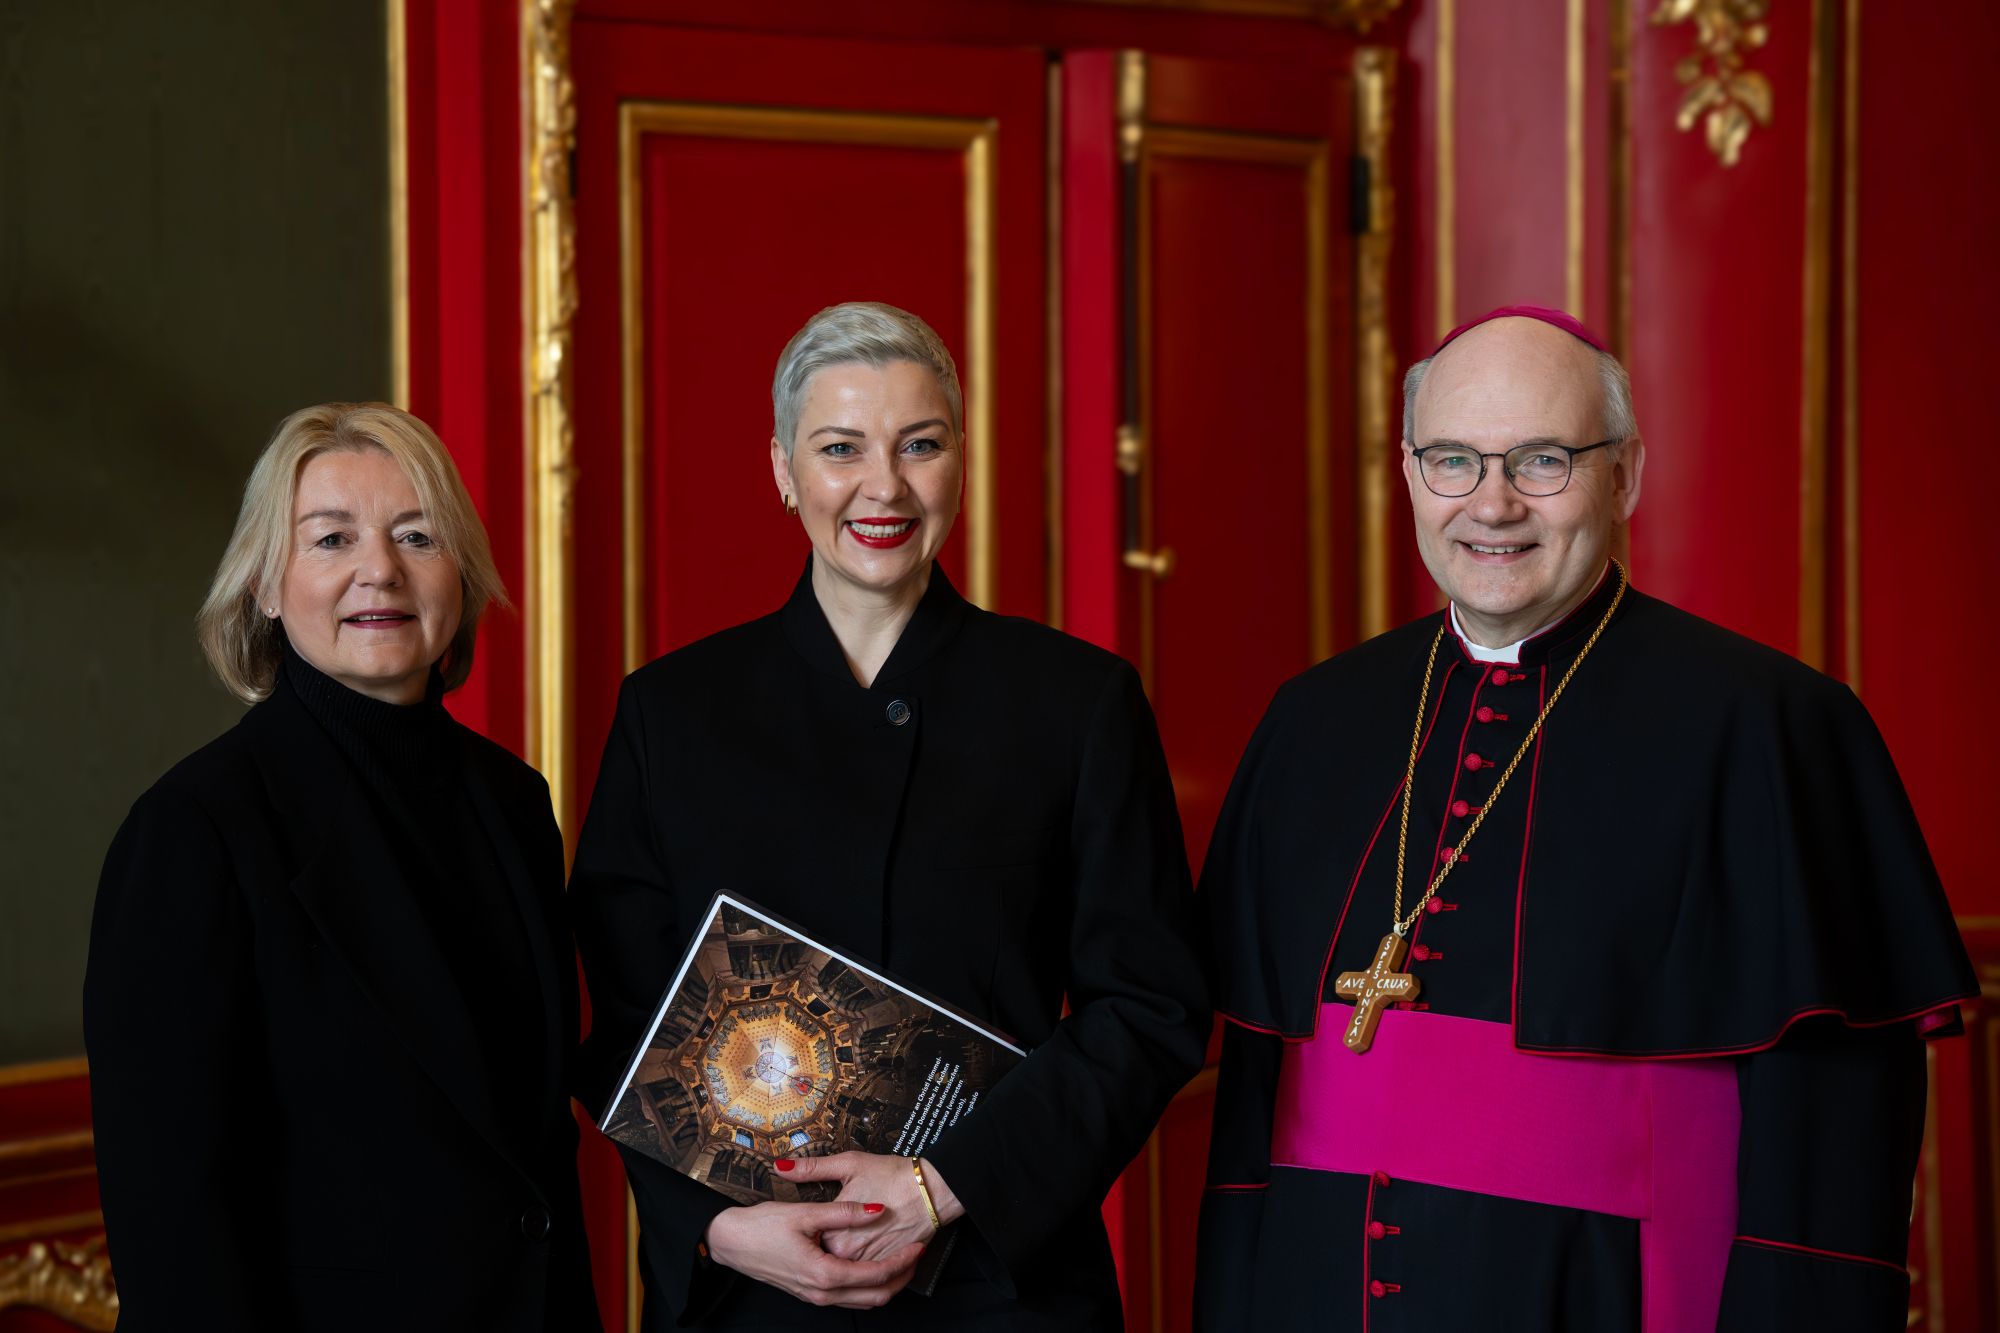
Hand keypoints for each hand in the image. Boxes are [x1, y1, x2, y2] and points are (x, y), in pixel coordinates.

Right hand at [704, 1199, 924, 1307]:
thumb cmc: (762, 1226)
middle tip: (917, 1255)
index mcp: (823, 1274)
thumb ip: (845, 1212)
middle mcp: (821, 1292)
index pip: (876, 1275)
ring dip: (886, 1283)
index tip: (917, 1245)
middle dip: (901, 1278)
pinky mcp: (810, 1291)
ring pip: (863, 1301)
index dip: (902, 1261)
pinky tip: (872, 1264)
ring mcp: (815, 1295)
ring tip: (902, 1259)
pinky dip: (867, 1285)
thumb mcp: (805, 1212)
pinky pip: (848, 1297)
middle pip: (876, 1297)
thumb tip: (878, 1210)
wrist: (729, 1242)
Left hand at [779, 1152, 964, 1261]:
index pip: (810, 1243)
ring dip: (845, 1260)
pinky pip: (871, 1276)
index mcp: (835, 1237)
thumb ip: (811, 1169)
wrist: (933, 1190)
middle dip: (824, 1247)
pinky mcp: (889, 1267)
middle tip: (830, 1231)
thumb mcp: (849, 1165)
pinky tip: (867, 1250)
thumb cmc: (893, 1176)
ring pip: (849, 1270)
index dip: (811, 1231)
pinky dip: (867, 1267)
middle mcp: (850, 1258)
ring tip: (848, 1241)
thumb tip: (781, 1167)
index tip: (813, 1222)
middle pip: (828, 1259)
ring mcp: (870, 1265)